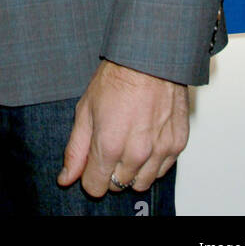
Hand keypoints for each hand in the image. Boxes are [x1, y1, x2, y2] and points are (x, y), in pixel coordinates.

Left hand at [57, 59, 188, 196]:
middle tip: (111, 144)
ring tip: (129, 143)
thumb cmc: (118, 77)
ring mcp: (159, 150)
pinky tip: (146, 140)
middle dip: (110, 171)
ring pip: (142, 182)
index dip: (90, 175)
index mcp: (109, 146)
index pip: (95, 187)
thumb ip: (76, 149)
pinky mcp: (177, 144)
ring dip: (132, 170)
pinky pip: (163, 169)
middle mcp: (136, 154)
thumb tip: (66, 178)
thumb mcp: (86, 110)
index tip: (92, 161)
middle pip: (117, 186)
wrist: (150, 58)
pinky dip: (153, 161)